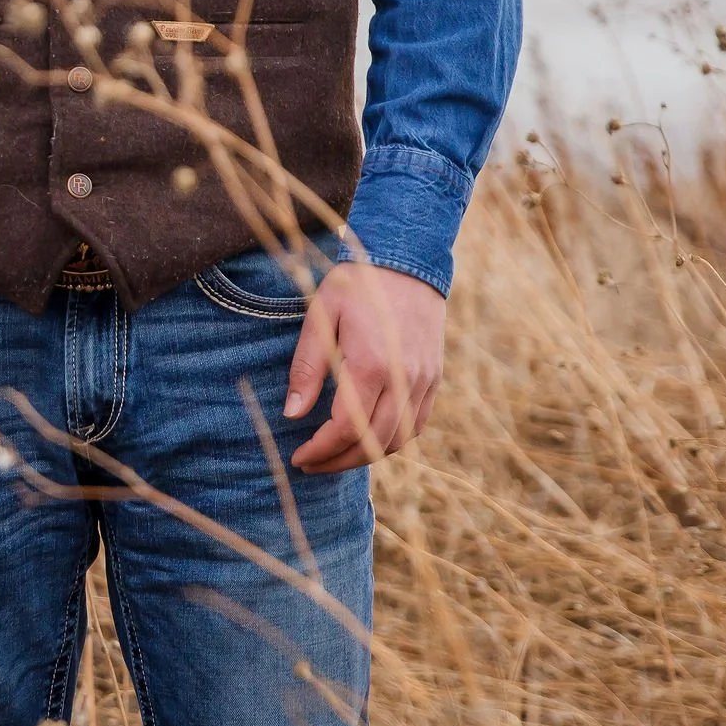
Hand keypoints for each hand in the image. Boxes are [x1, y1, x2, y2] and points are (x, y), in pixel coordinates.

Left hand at [286, 262, 445, 474]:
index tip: (298, 457)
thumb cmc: (357, 285)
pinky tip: (367, 438)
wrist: (408, 261)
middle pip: (373, 443)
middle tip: (310, 464)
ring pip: (397, 440)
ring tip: (334, 455)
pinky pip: (415, 425)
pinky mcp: (433, 378)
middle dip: (338, 461)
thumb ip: (307, 368)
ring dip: (364, 455)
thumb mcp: (321, 317)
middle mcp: (403, 379)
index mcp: (372, 365)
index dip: (321, 450)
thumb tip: (292, 413)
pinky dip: (391, 440)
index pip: (346, 428)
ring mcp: (423, 381)